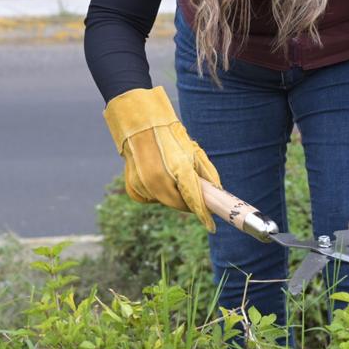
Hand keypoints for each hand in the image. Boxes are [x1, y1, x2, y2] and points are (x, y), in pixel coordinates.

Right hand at [102, 86, 221, 230]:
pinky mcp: (132, 184)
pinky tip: (155, 177)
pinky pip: (148, 198)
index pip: (193, 198)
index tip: (211, 226)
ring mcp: (143, 182)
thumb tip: (216, 191)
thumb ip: (206, 173)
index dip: (203, 214)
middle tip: (192, 194)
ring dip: (171, 195)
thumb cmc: (170, 135)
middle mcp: (158, 177)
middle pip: (178, 204)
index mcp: (177, 167)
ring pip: (163, 201)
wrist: (140, 122)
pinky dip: (155, 193)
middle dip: (187, 202)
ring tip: (170, 174)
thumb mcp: (193, 150)